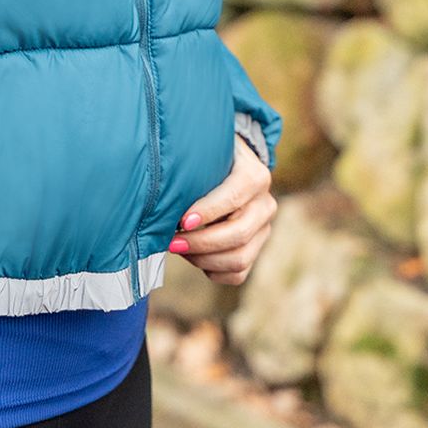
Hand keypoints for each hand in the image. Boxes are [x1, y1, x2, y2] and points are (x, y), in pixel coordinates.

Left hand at [166, 135, 276, 285]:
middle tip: (172, 242)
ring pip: (239, 259)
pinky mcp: (256, 249)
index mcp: (255, 176)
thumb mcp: (204, 153)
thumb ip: (191, 166)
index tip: (182, 221)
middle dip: (201, 242)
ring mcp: (264, 229)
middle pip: (239, 234)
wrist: (229, 165)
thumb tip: (162, 188)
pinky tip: (192, 256)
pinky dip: (212, 271)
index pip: (234, 197)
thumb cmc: (208, 159)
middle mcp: (265, 204)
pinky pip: (238, 274)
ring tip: (179, 248)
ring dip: (203, 260)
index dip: (208, 212)